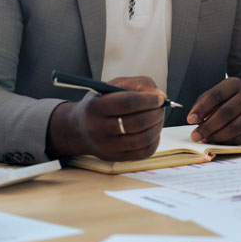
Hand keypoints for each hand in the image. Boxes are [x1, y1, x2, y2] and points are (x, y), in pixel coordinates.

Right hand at [46, 76, 165, 160]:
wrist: (80, 129)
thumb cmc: (102, 102)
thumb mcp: (115, 85)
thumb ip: (139, 84)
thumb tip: (160, 96)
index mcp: (95, 107)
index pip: (128, 103)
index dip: (149, 100)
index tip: (159, 98)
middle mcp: (98, 129)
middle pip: (138, 122)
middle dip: (156, 113)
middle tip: (160, 107)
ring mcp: (106, 146)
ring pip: (143, 139)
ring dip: (158, 126)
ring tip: (157, 117)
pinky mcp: (115, 158)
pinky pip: (144, 152)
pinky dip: (155, 140)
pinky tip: (152, 130)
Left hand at [187, 78, 240, 144]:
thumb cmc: (226, 101)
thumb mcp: (214, 96)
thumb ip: (203, 104)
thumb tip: (194, 118)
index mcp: (234, 84)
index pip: (217, 95)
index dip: (202, 108)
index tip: (190, 119)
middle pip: (227, 112)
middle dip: (208, 126)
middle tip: (196, 135)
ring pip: (235, 126)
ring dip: (217, 136)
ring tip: (205, 139)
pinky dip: (226, 142)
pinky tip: (216, 142)